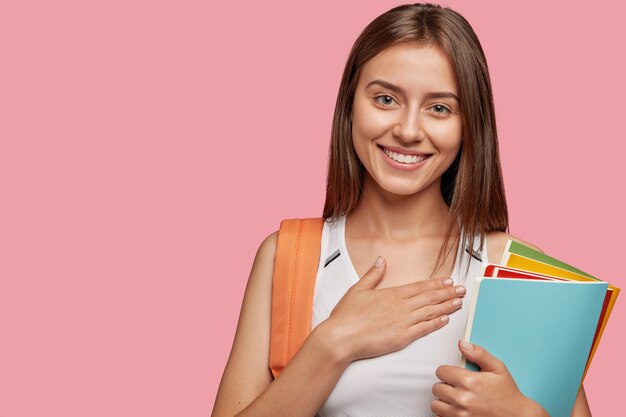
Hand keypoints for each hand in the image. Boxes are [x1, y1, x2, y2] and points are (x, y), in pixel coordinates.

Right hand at [322, 256, 464, 361]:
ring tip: (459, 303)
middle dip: (448, 293)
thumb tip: (381, 260)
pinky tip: (445, 320)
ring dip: (446, 306)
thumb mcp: (358, 289)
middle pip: (429, 297)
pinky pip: (424, 329)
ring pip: (430, 312)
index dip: (436, 283)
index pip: (419, 286)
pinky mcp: (402, 337)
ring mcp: (403, 322)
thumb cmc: (346, 316)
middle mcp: (400, 306)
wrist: (341, 337)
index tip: (448, 281)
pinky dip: (436, 323)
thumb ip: (373, 275)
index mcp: (391, 294)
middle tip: (462, 290)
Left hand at [431, 341, 549, 416]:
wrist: (517, 416)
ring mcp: (460, 414)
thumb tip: (462, 344)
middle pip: (437, 388)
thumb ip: (479, 353)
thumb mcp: (497, 368)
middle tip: (457, 387)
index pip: (441, 371)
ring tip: (456, 398)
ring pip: (436, 404)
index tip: (453, 375)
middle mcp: (463, 399)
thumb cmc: (508, 394)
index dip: (447, 371)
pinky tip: (457, 409)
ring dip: (444, 401)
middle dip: (445, 385)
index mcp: (469, 381)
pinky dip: (446, 413)